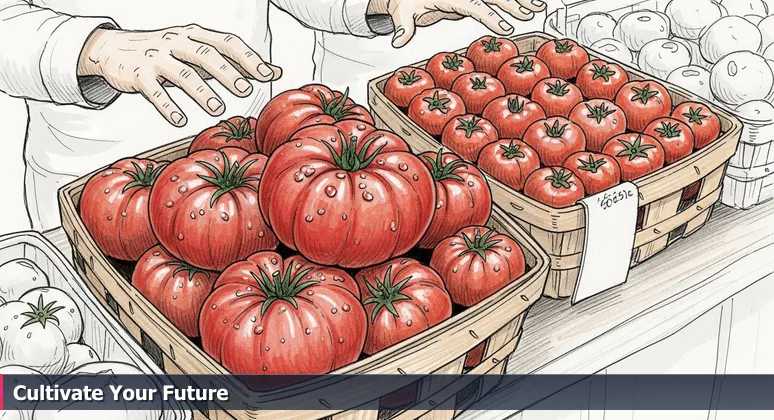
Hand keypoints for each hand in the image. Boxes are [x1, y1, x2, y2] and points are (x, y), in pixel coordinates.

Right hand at [77, 25, 281, 125]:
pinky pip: (154, 92)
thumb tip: (275, 72)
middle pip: (206, 55)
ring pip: (182, 73)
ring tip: (218, 108)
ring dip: (201, 91)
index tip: (268, 74)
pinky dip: (168, 106)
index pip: (226, 42)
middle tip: (246, 90)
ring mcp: (156, 57)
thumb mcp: (198, 52)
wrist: (112, 49)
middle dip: (228, 72)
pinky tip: (180, 121)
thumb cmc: (165, 53)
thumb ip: (233, 62)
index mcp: (195, 35)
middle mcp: (176, 42)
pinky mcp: (137, 74)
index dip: (248, 58)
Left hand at [368, 0, 546, 47]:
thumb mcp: (402, 11)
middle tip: (532, 13)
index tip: (505, 26)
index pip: (474, 5)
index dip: (490, 15)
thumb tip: (398, 42)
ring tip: (539, 7)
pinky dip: (513, 0)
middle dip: (514, 3)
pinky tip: (531, 4)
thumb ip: (403, 27)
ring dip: (520, 0)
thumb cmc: (405, 1)